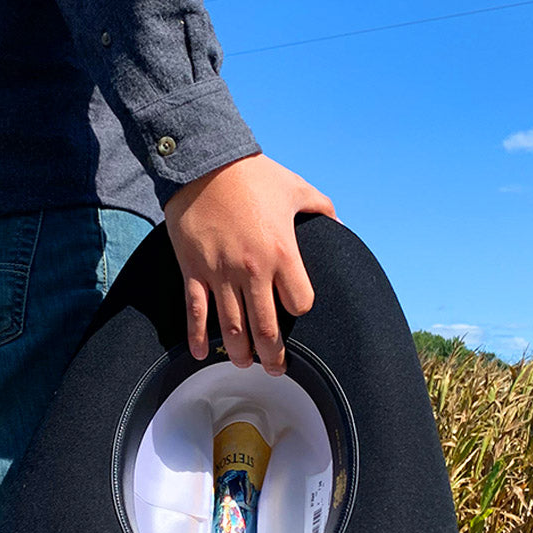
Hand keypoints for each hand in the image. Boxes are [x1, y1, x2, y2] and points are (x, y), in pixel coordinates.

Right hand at [162, 153, 338, 375]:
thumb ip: (322, 208)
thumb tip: (339, 222)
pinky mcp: (193, 270)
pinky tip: (201, 355)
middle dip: (272, 355)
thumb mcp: (297, 187)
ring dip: (239, 353)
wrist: (204, 162)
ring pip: (231, 328)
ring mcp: (220, 273)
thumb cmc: (253, 174)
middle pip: (266, 328)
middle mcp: (253, 270)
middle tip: (275, 369)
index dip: (299, 309)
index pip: (299, 302)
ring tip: (243, 364)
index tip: (295, 310)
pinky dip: (197, 337)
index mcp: (282, 252)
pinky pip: (196, 312)